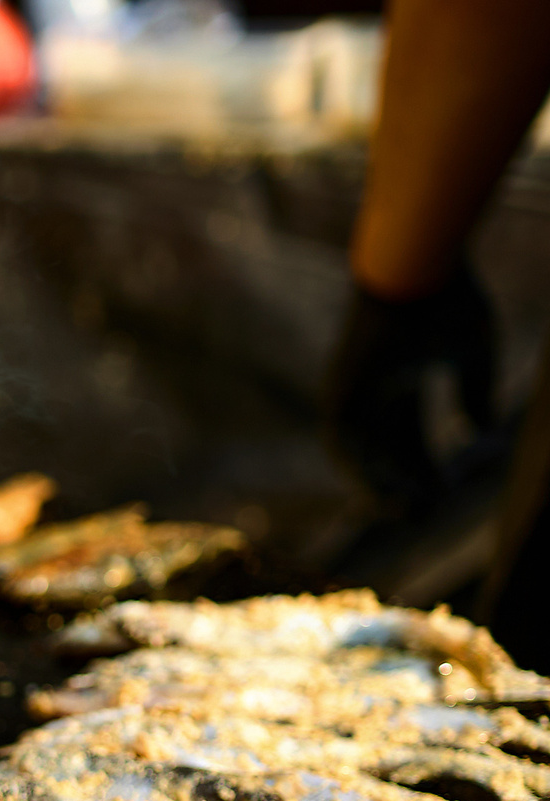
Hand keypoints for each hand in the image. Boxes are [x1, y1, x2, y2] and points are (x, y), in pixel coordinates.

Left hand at [325, 261, 497, 513]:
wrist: (416, 267)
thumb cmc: (447, 300)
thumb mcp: (473, 355)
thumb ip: (476, 393)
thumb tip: (482, 433)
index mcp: (398, 383)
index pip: (409, 438)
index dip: (427, 466)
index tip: (447, 491)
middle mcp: (370, 392)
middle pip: (384, 452)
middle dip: (404, 484)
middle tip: (424, 514)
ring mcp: (349, 393)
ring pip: (360, 454)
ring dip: (381, 484)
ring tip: (406, 511)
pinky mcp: (338, 392)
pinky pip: (345, 444)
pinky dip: (363, 469)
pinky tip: (384, 490)